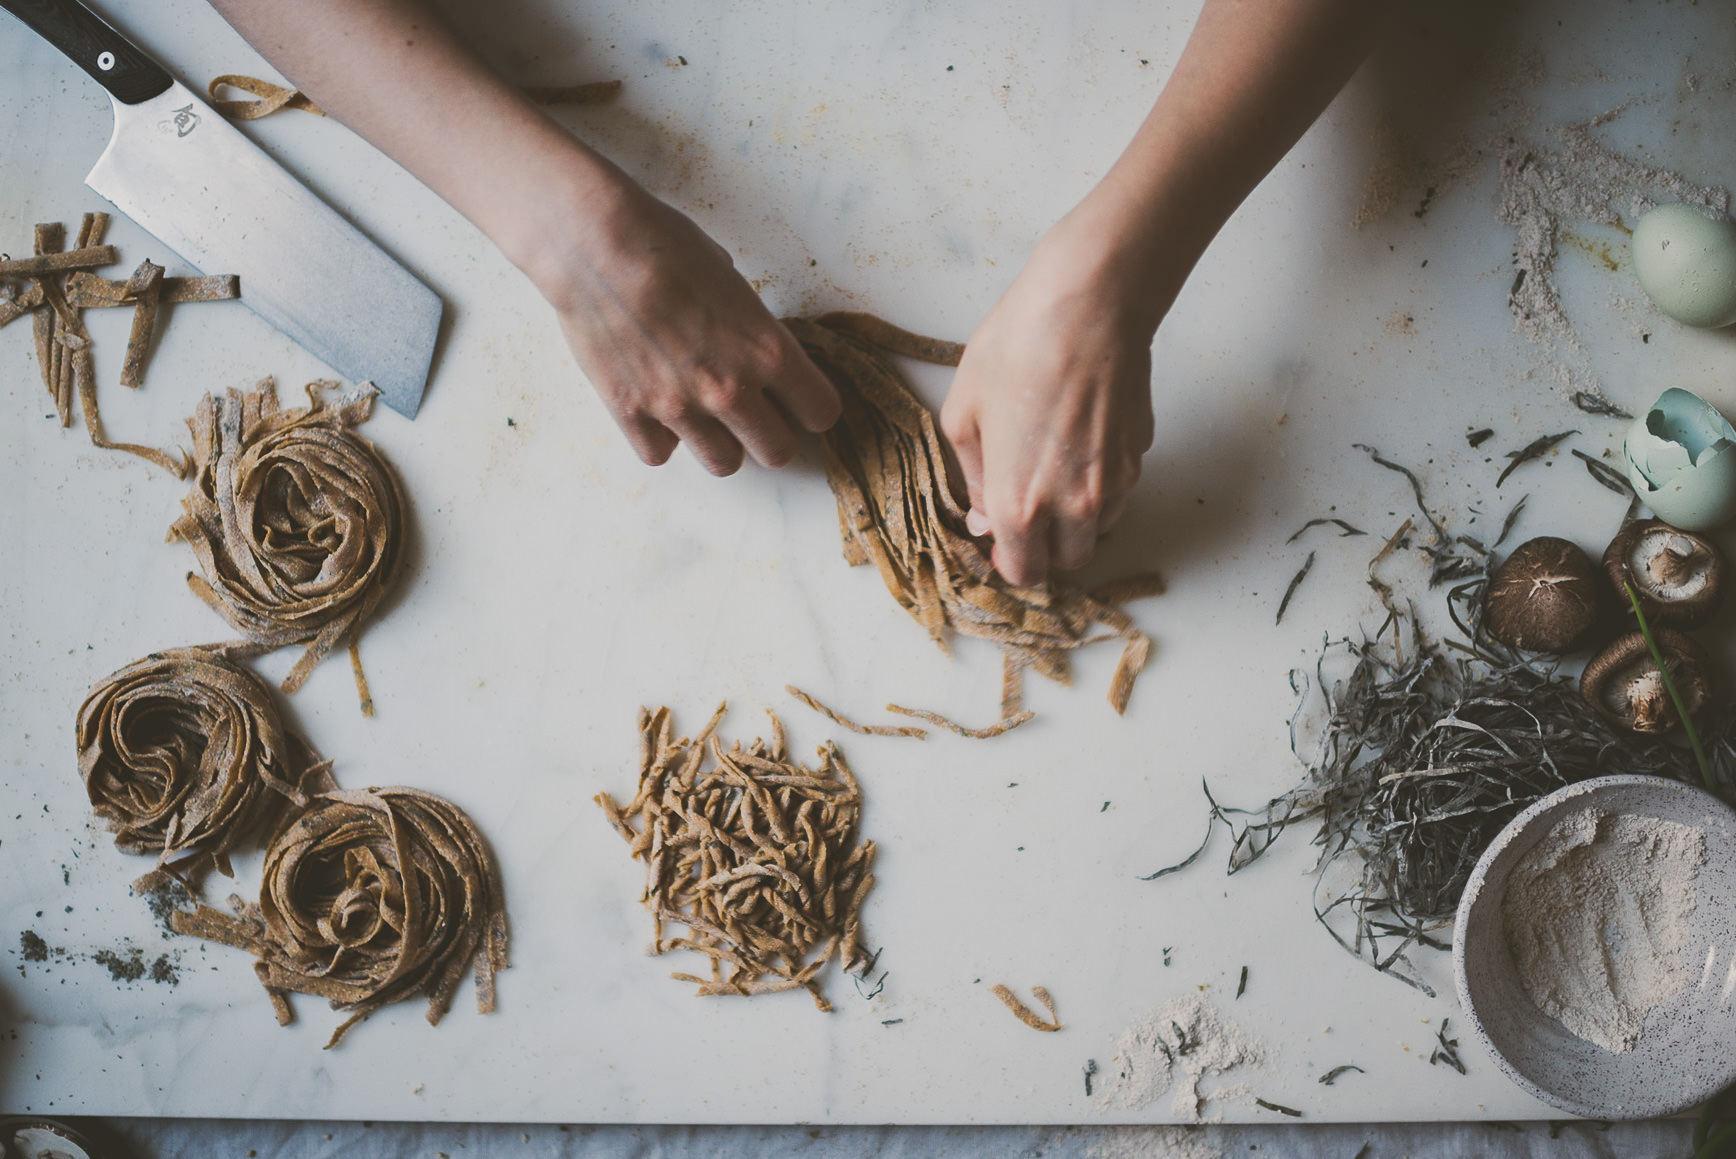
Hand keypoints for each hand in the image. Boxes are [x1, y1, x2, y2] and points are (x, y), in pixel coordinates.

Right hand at [534, 173, 839, 474]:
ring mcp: (679, 408)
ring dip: (721, 443)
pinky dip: (662, 438)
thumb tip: (746, 341)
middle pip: (778, 453)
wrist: (596, 246)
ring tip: (705, 415)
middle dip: (771, 434)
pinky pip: (660, 454)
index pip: (821, 412)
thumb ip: (748, 326)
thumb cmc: (665, 246)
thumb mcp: (730, 280)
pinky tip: (657, 408)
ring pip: (724, 464)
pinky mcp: (631, 414)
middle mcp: (730, 389)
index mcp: (767, 351)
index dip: (812, 405)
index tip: (799, 399)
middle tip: (754, 414)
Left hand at [941, 217, 1155, 586]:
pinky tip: (1079, 437)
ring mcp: (1116, 482)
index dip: (1009, 560)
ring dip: (1076, 517)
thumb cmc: (1018, 349)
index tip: (1000, 538)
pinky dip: (1099, 483)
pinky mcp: (1139, 453)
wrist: (1091, 304)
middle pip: (1068, 560)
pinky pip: (1118, 489)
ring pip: (1099, 528)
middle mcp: (1075, 506)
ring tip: (1052, 465)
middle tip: (1025, 506)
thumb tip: (984, 515)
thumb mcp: (964, 413)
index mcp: (1021, 505)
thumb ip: (974, 478)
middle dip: (1046, 546)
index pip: (1023, 573)